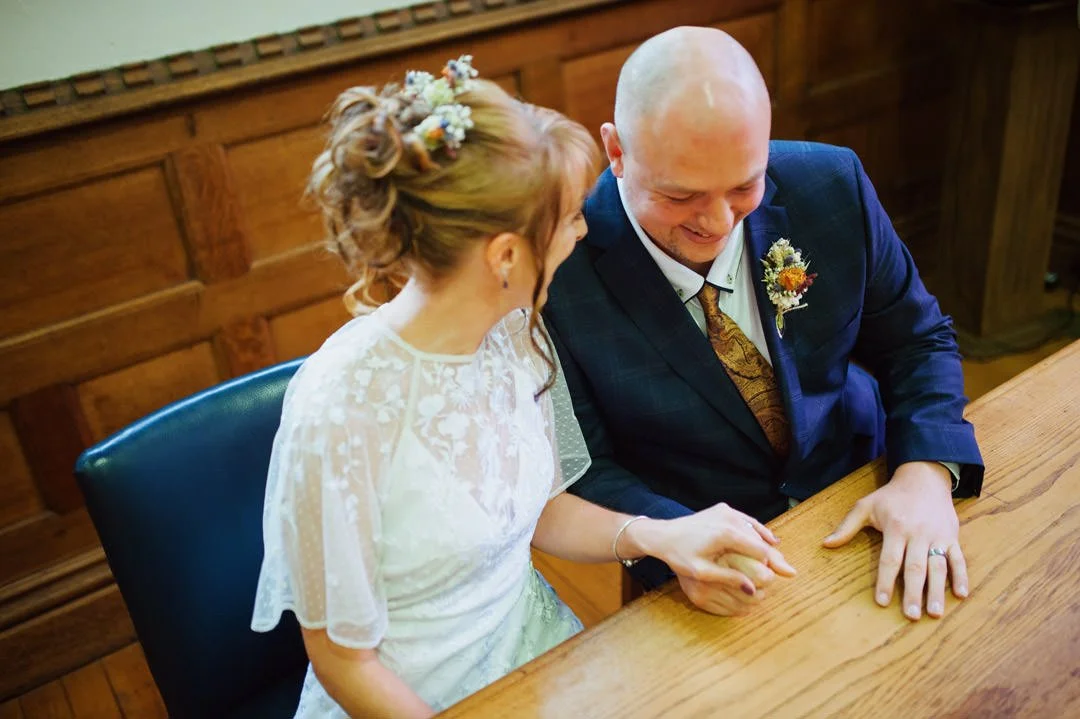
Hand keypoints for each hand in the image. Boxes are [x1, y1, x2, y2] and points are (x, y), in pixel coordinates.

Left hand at [626, 503, 795, 614]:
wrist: (662, 534)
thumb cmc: (679, 555)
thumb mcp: (702, 572)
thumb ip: (728, 579)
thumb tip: (752, 590)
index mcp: (726, 534)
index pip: (758, 550)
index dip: (773, 564)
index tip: (785, 575)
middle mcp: (729, 518)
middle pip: (760, 539)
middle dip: (774, 556)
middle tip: (790, 571)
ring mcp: (726, 511)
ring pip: (755, 529)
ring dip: (767, 544)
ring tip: (781, 559)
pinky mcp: (723, 509)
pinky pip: (746, 521)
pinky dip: (757, 531)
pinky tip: (770, 539)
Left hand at [823, 461, 968, 620]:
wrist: (924, 477)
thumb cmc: (891, 496)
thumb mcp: (866, 506)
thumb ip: (847, 527)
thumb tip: (826, 544)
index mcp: (896, 528)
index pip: (890, 560)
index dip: (886, 581)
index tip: (882, 601)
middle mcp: (919, 534)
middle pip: (916, 568)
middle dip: (913, 593)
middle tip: (910, 616)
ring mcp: (938, 537)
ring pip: (939, 567)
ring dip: (937, 591)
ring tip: (934, 613)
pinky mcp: (952, 537)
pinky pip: (958, 559)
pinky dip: (961, 576)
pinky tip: (961, 594)